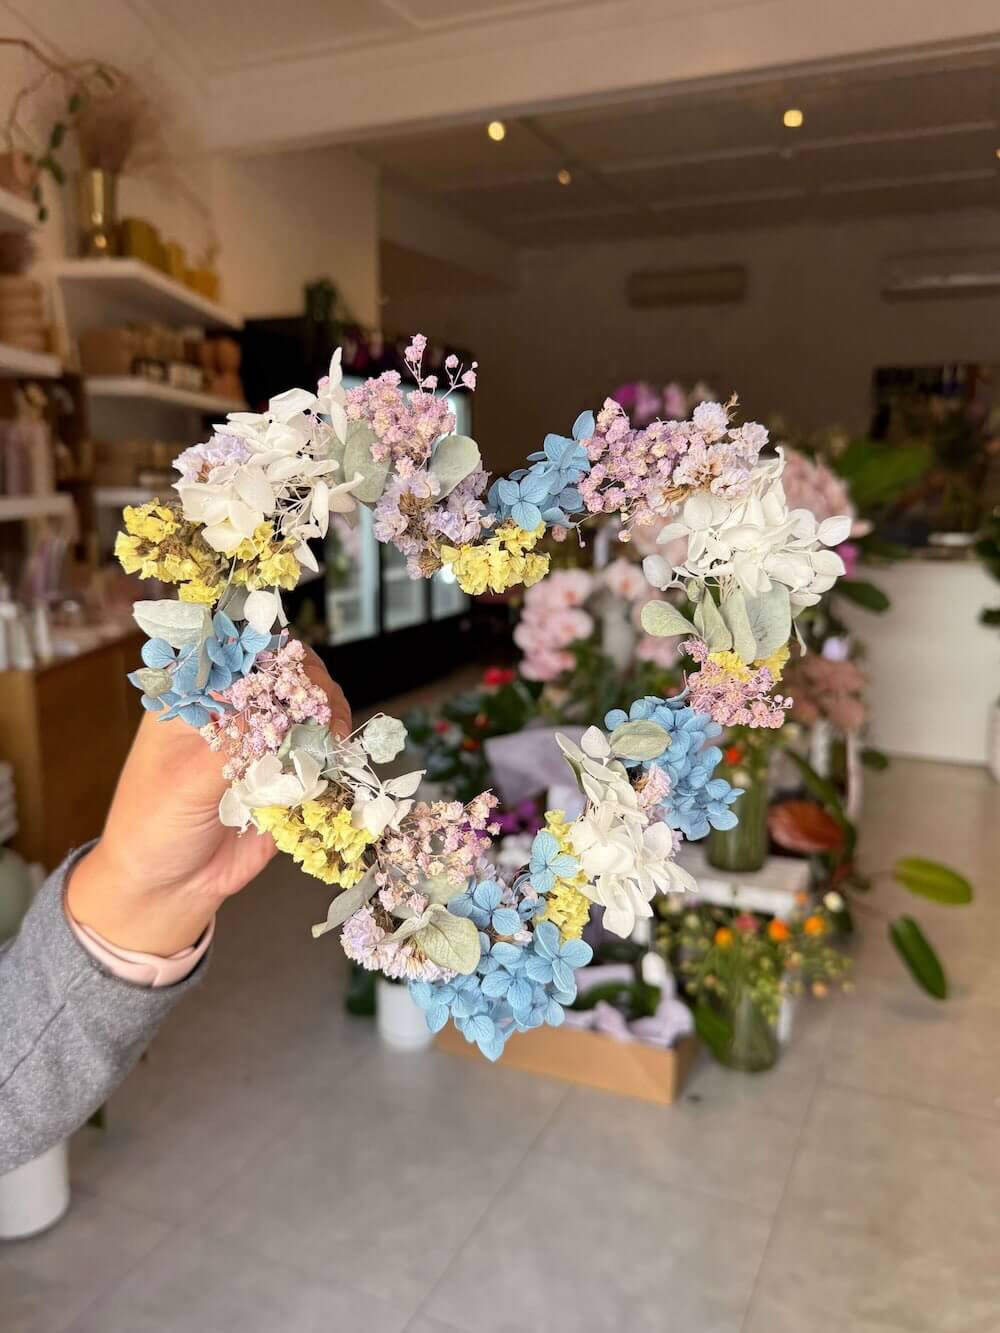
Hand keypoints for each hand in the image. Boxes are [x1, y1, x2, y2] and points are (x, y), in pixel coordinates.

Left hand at [66, 645, 349, 955]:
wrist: (169, 887)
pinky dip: (334, 752)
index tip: (292, 674)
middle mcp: (232, 709)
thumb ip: (232, 747)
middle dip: (309, 685)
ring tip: (333, 737)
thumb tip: (279, 717)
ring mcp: (263, 739)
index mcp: (194, 697)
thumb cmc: (153, 826)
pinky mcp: (287, 772)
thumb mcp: (183, 784)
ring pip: (309, 707)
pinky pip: (319, 752)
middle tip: (323, 709)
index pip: (237, 653)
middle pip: (283, 672)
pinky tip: (336, 760)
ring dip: (328, 716)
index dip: (270, 654)